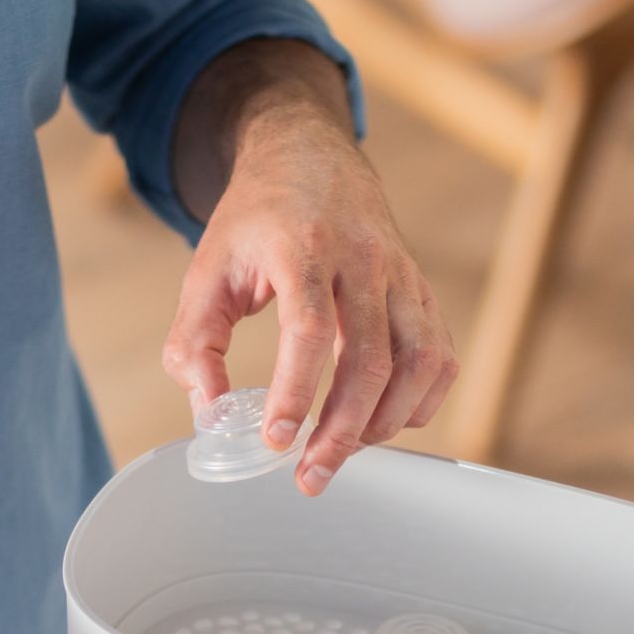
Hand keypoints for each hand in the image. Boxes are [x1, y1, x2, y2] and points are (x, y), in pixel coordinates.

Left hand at [163, 48, 457, 495]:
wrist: (310, 157)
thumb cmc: (256, 221)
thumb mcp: (206, 271)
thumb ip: (194, 344)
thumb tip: (209, 414)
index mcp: (301, 246)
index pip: (309, 328)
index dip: (295, 391)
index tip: (277, 439)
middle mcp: (362, 259)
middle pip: (371, 359)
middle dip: (342, 431)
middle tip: (310, 476)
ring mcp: (401, 274)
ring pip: (417, 362)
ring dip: (384, 423)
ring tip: (343, 451)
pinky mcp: (422, 291)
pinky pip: (439, 358)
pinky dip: (419, 402)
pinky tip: (383, 423)